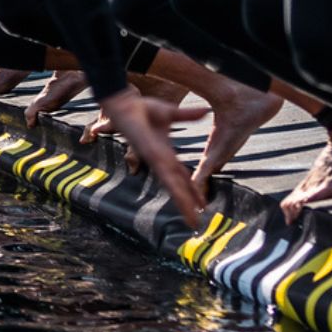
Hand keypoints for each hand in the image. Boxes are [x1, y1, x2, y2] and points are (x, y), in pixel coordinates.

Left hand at [94, 88, 204, 229]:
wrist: (125, 106)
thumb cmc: (142, 110)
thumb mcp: (171, 113)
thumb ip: (187, 115)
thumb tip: (206, 111)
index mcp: (166, 154)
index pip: (182, 178)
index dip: (192, 192)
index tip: (202, 205)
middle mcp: (161, 162)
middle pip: (178, 188)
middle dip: (187, 206)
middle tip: (195, 225)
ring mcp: (156, 160)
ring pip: (173, 186)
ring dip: (182, 204)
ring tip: (191, 220)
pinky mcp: (151, 155)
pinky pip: (166, 173)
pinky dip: (175, 187)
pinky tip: (181, 198)